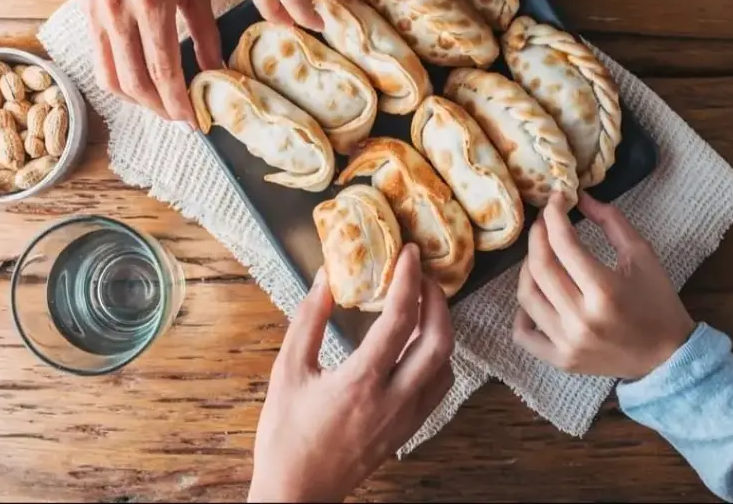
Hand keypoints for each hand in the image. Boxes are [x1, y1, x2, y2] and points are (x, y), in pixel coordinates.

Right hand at [80, 0, 221, 122]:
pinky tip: (140, 80)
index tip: (192, 121)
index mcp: (150, 3)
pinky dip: (119, 77)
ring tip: (160, 104)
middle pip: (132, 82)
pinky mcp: (86, 8)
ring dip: (135, 99)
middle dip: (157, 108)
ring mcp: (96, 11)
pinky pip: (99, 56)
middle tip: (179, 118)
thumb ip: (205, 31)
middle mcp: (117, 11)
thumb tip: (215, 69)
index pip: (161, 69)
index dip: (176, 101)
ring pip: (108, 76)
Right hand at [249, 245, 454, 502]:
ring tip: (424, 305)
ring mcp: (406, 417)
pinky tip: (419, 345)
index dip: (410, 280)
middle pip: (441, 341)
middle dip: (439, 301)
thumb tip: (325, 279)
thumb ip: (309, 321)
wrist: (297, 492)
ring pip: (446, 364)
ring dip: (442, 329)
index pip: (400, 319)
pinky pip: (438, 387)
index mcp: (361, 382)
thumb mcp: (287, 371)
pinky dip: (438, 358)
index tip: (410, 254)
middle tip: (425, 277)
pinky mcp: (409, 429)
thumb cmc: (286, 435)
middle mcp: (393, 399)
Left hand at [513, 192, 695, 379]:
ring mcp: (568, 343)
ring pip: (527, 296)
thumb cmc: (658, 302)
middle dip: (538, 235)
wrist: (668, 357)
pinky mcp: (561, 360)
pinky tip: (535, 295)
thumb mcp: (642, 255)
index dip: (555, 214)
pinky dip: (521, 314)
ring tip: (539, 254)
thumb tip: (580, 197)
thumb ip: (611, 221)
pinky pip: (523, 335)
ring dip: (527, 268)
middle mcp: (581, 318)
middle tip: (544, 221)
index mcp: (605, 290)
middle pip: (540, 267)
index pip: (564, 244)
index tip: (556, 199)